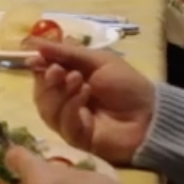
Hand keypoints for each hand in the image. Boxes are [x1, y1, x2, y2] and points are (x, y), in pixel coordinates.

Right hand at [26, 41, 156, 165]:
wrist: (148, 115)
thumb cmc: (126, 84)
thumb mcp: (98, 60)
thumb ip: (67, 53)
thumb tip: (35, 44)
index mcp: (70, 79)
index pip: (44, 73)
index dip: (38, 65)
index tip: (36, 58)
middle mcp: (65, 100)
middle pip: (41, 93)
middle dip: (47, 79)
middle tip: (59, 70)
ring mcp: (69, 121)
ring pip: (48, 109)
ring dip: (60, 92)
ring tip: (79, 80)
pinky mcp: (75, 138)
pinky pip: (62, 123)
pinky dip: (71, 107)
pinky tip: (85, 96)